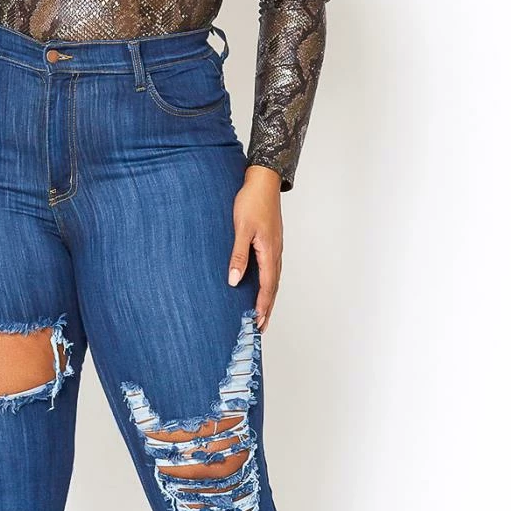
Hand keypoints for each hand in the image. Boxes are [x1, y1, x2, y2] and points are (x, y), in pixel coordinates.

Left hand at [228, 165, 282, 333]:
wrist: (263, 181)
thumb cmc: (251, 202)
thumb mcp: (241, 229)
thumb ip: (238, 255)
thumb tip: (234, 280)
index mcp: (270, 252)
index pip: (267, 286)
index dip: (262, 306)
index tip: (257, 323)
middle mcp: (276, 253)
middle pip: (273, 288)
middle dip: (267, 309)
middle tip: (261, 328)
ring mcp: (275, 249)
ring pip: (274, 280)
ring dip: (269, 299)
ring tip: (262, 315)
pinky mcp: (271, 244)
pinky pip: (271, 270)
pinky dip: (268, 285)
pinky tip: (262, 288)